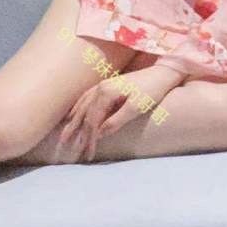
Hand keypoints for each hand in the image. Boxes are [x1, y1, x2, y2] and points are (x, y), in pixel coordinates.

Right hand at [59, 62, 183, 161]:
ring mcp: (103, 85)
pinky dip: (79, 108)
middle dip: (76, 131)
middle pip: (85, 113)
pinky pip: (87, 98)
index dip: (89, 138)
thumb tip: (99, 134)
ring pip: (83, 105)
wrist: (161, 73)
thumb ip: (116, 121)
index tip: (87, 154)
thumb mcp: (136, 108)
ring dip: (74, 121)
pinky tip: (74, 114)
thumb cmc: (151, 91)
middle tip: (67, 148)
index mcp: (106, 93)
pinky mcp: (108, 85)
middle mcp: (101, 88)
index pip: (93, 120)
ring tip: (64, 134)